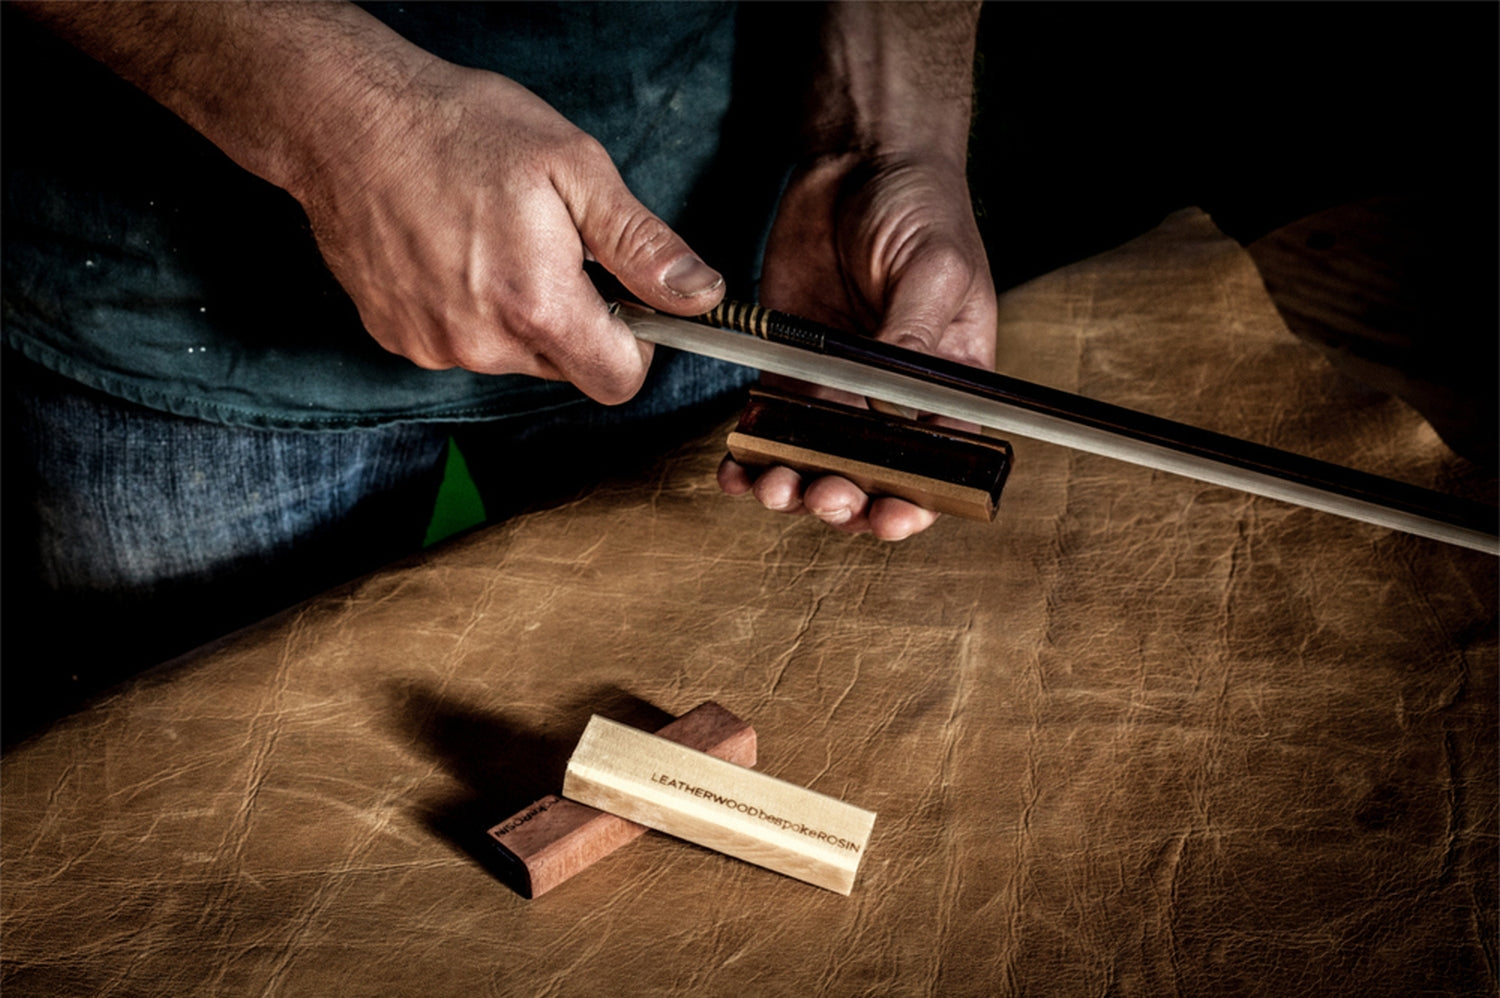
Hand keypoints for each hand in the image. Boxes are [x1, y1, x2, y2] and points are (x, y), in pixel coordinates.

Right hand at [297, 62, 724, 403]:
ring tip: (492, 240)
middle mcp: (483, 344)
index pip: (618, 381)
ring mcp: (434, 347)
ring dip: (517, 312)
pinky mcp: (397, 338)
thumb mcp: (573, 169)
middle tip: (549, 245)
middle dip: (573, 318)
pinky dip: (468, 308)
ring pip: (511, 355)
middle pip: (565, 367)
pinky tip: (450, 251)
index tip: (623, 298)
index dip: (635, 343)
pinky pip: (460, 343)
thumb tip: (699, 294)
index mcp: (537, 307)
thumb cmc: (460, 131)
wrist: (344, 119)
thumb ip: (641, 245)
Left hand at [718, 151, 997, 538]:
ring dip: (797, 484)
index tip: (889, 515)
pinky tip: (737, 469)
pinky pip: (772, 422)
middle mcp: (894, 396)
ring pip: (818, 458)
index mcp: (948, 383)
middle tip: (825, 493)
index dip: (918, 499)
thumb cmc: (922, 208)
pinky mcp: (791, 366)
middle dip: (849, 499)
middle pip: (874, 474)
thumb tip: (896, 397)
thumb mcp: (936, 268)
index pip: (941, 461)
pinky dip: (753, 452)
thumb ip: (915, 333)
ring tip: (776, 485)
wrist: (859, 162)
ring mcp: (840, 384)